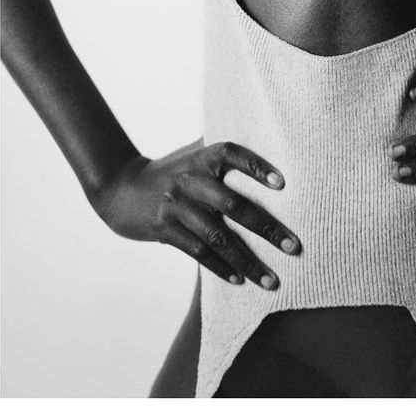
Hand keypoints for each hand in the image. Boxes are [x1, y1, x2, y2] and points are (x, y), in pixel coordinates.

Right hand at [93, 140, 299, 287]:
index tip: (282, 183)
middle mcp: (191, 180)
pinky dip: (220, 268)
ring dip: (248, 261)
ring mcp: (177, 206)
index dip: (256, 166)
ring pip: (218, 238)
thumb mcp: (193, 153)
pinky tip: (240, 281)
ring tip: (273, 280)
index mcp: (202, 157)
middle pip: (233, 205)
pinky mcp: (165, 230)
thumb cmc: (171, 169)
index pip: (232, 154)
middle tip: (294, 246)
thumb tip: (265, 134)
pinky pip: (198, 252)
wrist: (121, 189)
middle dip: (266, 228)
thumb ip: (222, 149)